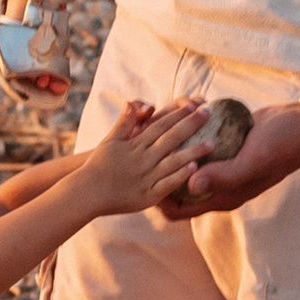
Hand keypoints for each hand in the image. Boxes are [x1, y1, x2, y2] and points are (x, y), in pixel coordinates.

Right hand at [77, 99, 220, 215]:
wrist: (87, 192)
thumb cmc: (99, 165)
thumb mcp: (111, 140)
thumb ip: (126, 121)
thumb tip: (136, 103)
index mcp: (135, 144)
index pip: (160, 125)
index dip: (177, 115)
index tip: (193, 105)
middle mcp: (142, 158)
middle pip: (170, 138)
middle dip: (191, 125)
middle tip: (209, 114)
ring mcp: (146, 177)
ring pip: (173, 161)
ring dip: (193, 151)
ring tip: (212, 143)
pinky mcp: (147, 196)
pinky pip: (166, 185)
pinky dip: (179, 177)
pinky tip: (194, 169)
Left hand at [157, 100, 299, 221]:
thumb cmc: (282, 145)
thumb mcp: (253, 161)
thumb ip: (223, 176)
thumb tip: (189, 185)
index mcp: (222, 197)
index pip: (177, 210)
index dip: (157, 196)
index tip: (145, 172)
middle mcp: (218, 183)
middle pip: (174, 183)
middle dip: (157, 166)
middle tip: (144, 140)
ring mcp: (220, 163)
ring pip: (183, 159)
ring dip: (170, 142)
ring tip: (160, 120)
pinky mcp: (223, 143)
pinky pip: (196, 141)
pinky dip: (186, 127)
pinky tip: (183, 107)